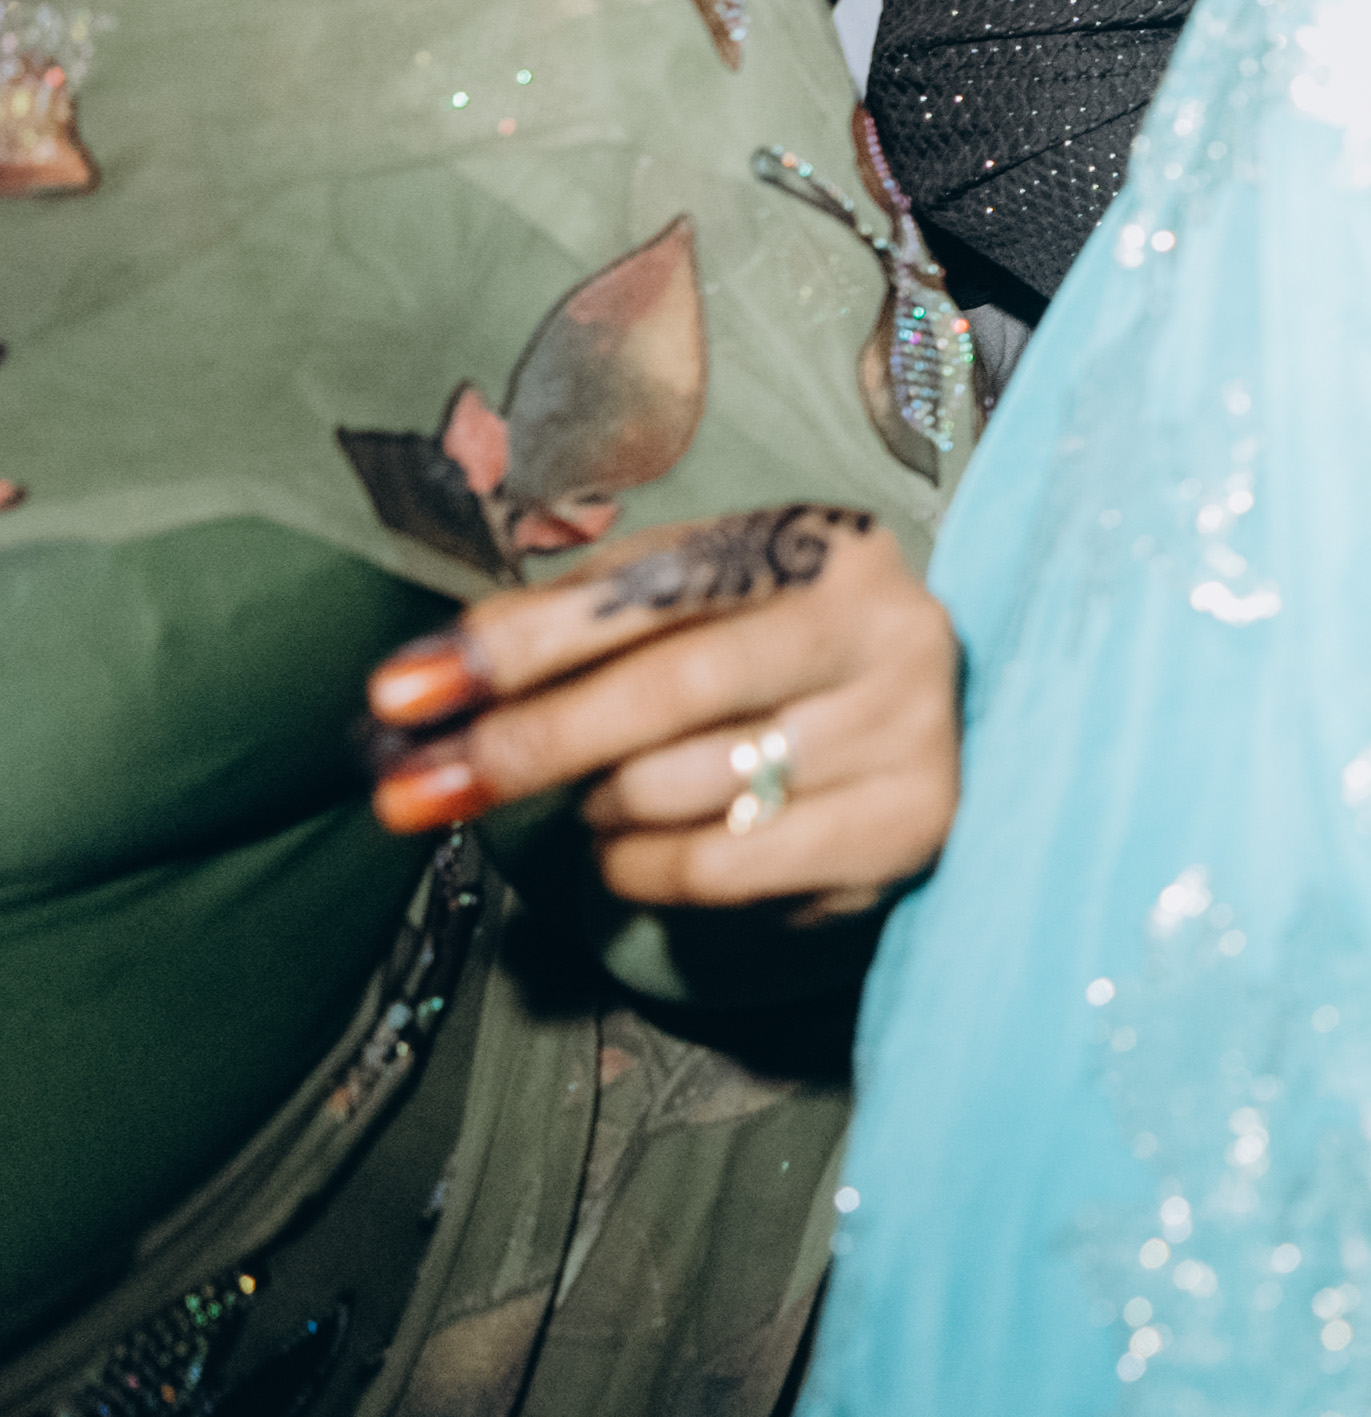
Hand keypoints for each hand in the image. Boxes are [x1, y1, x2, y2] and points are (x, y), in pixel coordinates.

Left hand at [365, 503, 961, 912]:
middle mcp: (889, 630)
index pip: (653, 587)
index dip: (520, 640)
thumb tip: (423, 679)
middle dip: (527, 743)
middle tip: (419, 789)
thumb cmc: (773, 653)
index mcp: (830, 546)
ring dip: (597, 808)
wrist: (923, 728)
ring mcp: (908, 734)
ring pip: (683, 789)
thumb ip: (578, 620)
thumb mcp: (694, 604)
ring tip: (604, 796)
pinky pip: (719, 870)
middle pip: (670, 691)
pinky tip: (638, 847)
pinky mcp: (906, 831)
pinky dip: (641, 869)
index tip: (401, 693)